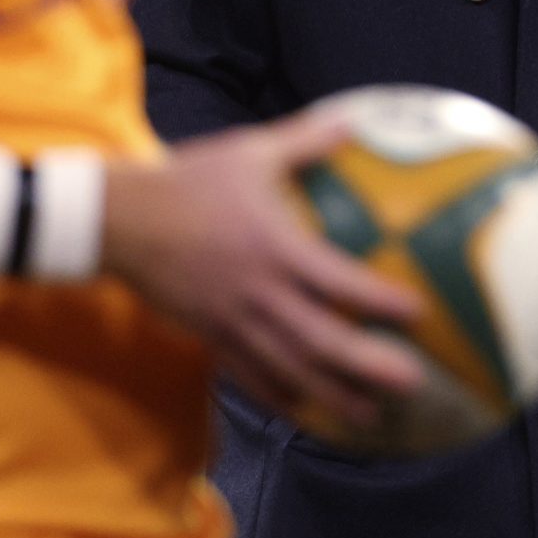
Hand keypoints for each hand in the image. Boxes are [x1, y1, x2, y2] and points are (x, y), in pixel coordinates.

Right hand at [107, 110, 423, 428]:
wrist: (120, 222)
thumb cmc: (189, 182)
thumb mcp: (249, 152)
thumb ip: (304, 139)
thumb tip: (352, 120)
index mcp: (275, 248)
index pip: (337, 282)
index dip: (378, 300)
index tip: (417, 313)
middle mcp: (259, 294)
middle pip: (320, 341)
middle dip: (367, 366)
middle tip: (412, 384)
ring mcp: (233, 323)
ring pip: (289, 370)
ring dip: (332, 395)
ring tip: (371, 417)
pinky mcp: (211, 337)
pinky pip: (250, 376)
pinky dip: (280, 396)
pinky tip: (306, 411)